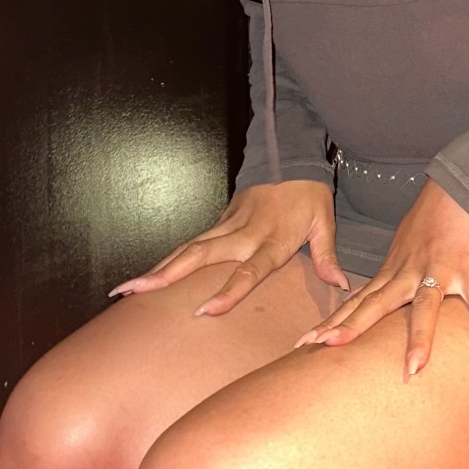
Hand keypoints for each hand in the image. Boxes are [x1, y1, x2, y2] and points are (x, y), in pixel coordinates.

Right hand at [107, 181, 350, 316]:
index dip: (229, 292)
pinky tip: (147, 278)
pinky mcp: (219, 222)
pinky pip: (190, 245)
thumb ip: (327, 256)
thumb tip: (341, 286)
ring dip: (158, 270)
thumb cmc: (308, 195)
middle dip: (167, 277)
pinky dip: (168, 261)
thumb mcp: (324, 223)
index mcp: (271, 240)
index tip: (205, 311)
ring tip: (126, 290)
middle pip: (200, 258)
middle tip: (135, 294)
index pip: (248, 271)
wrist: (290, 158)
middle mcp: (242, 234)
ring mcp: (226, 226)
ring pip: (187, 250)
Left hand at [292, 178, 468, 378]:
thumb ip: (389, 273)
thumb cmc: (431, 216)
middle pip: (376, 304)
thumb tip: (370, 294)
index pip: (357, 300)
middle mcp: (409, 273)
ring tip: (413, 368)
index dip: (333, 321)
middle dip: (351, 327)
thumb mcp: (401, 245)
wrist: (458, 185)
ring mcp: (438, 271)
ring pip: (425, 308)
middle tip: (324, 348)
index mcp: (392, 270)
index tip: (305, 341)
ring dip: (420, 338)